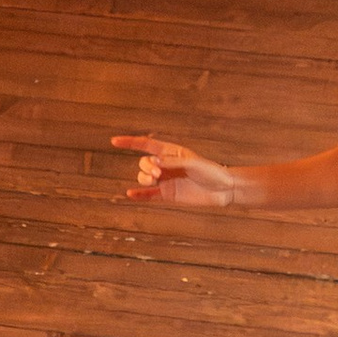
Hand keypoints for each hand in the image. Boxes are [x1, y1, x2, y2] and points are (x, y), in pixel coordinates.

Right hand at [113, 131, 243, 209]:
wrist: (223, 190)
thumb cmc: (211, 171)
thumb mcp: (192, 164)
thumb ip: (172, 163)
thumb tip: (153, 165)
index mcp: (171, 152)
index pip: (146, 145)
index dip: (130, 143)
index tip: (114, 141)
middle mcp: (166, 166)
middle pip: (144, 163)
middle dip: (146, 166)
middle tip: (158, 173)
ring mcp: (166, 181)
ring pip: (144, 177)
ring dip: (144, 178)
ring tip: (154, 180)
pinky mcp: (168, 195)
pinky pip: (149, 195)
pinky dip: (139, 195)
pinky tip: (130, 195)